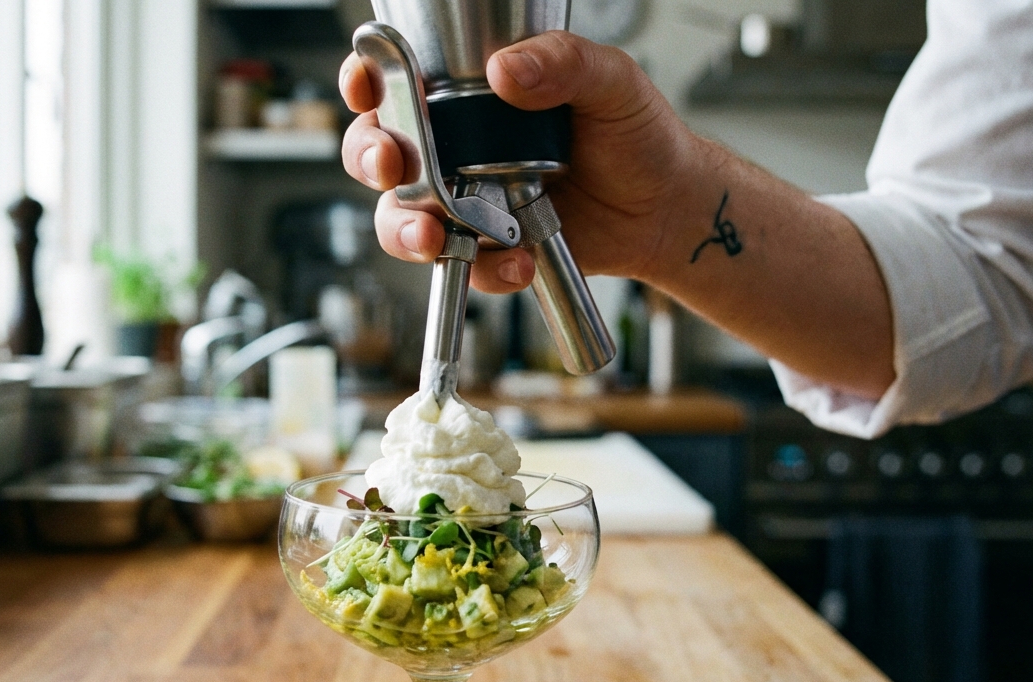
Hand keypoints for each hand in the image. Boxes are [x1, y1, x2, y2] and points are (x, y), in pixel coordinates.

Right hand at [339, 31, 687, 293]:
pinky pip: (460, 266)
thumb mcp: (610, 81)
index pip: (396, 81)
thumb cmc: (637, 135)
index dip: (366, 82)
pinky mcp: (487, 250)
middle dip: (372, 158)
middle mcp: (454, 147)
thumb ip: (563, 62)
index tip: (365, 86)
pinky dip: (482, 269)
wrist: (668, 208)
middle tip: (393, 165)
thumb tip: (506, 70)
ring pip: (401, 217)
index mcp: (468, 96)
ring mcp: (465, 202)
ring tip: (436, 237)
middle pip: (378, 152)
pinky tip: (518, 260)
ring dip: (406, 230)